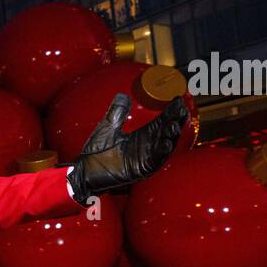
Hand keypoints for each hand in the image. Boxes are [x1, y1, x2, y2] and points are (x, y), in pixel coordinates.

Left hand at [66, 93, 187, 204]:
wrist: (84, 171)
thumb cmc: (95, 152)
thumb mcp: (108, 128)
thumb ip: (117, 113)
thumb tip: (123, 96)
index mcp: (140, 136)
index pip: (160, 121)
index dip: (169, 112)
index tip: (177, 100)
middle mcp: (146, 146)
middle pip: (165, 132)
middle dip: (175, 121)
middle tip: (182, 110)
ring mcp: (144, 158)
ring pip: (163, 146)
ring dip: (170, 137)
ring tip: (175, 125)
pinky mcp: (140, 169)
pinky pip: (154, 161)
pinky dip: (160, 153)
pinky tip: (166, 143)